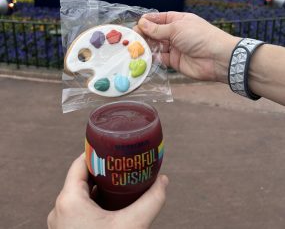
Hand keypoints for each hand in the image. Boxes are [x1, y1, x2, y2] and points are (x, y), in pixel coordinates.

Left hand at [48, 154, 167, 228]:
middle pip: (80, 177)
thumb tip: (163, 180)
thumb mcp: (133, 225)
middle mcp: (60, 208)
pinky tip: (108, 204)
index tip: (113, 148)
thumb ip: (151, 200)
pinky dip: (93, 202)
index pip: (80, 162)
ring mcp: (61, 222)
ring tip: (117, 181)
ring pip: (80, 194)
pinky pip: (78, 208)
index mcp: (69, 199)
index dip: (97, 152)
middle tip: (120, 164)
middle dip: (101, 170)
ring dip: (97, 187)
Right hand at [138, 12, 239, 82]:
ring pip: (156, 46)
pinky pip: (161, 59)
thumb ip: (158, 29)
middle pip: (155, 33)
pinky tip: (144, 57)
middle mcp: (175, 33)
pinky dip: (153, 58)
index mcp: (178, 20)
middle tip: (132, 38)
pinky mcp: (174, 61)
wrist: (217, 58)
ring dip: (147, 46)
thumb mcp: (177, 28)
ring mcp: (175, 47)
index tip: (136, 24)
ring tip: (135, 47)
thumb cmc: (200, 37)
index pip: (159, 19)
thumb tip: (142, 23)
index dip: (147, 21)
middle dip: (144, 34)